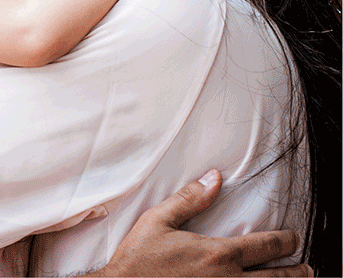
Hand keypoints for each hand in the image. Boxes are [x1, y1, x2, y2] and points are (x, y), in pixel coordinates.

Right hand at [94, 170, 310, 276]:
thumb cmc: (138, 260)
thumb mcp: (157, 221)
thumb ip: (189, 200)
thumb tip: (214, 178)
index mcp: (218, 254)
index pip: (267, 246)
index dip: (287, 241)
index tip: (293, 239)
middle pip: (279, 277)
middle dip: (298, 271)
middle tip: (307, 267)